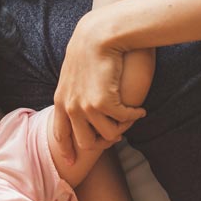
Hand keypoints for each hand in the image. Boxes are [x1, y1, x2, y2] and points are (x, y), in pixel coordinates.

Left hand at [53, 11, 145, 162]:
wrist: (97, 35)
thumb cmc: (88, 51)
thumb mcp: (72, 75)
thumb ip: (73, 93)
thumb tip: (79, 110)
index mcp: (60, 101)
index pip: (60, 134)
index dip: (67, 151)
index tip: (71, 165)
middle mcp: (70, 107)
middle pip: (86, 143)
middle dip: (104, 142)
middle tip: (118, 132)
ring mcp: (85, 107)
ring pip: (109, 136)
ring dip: (122, 128)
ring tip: (129, 115)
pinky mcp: (104, 103)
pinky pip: (124, 121)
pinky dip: (134, 115)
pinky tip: (140, 109)